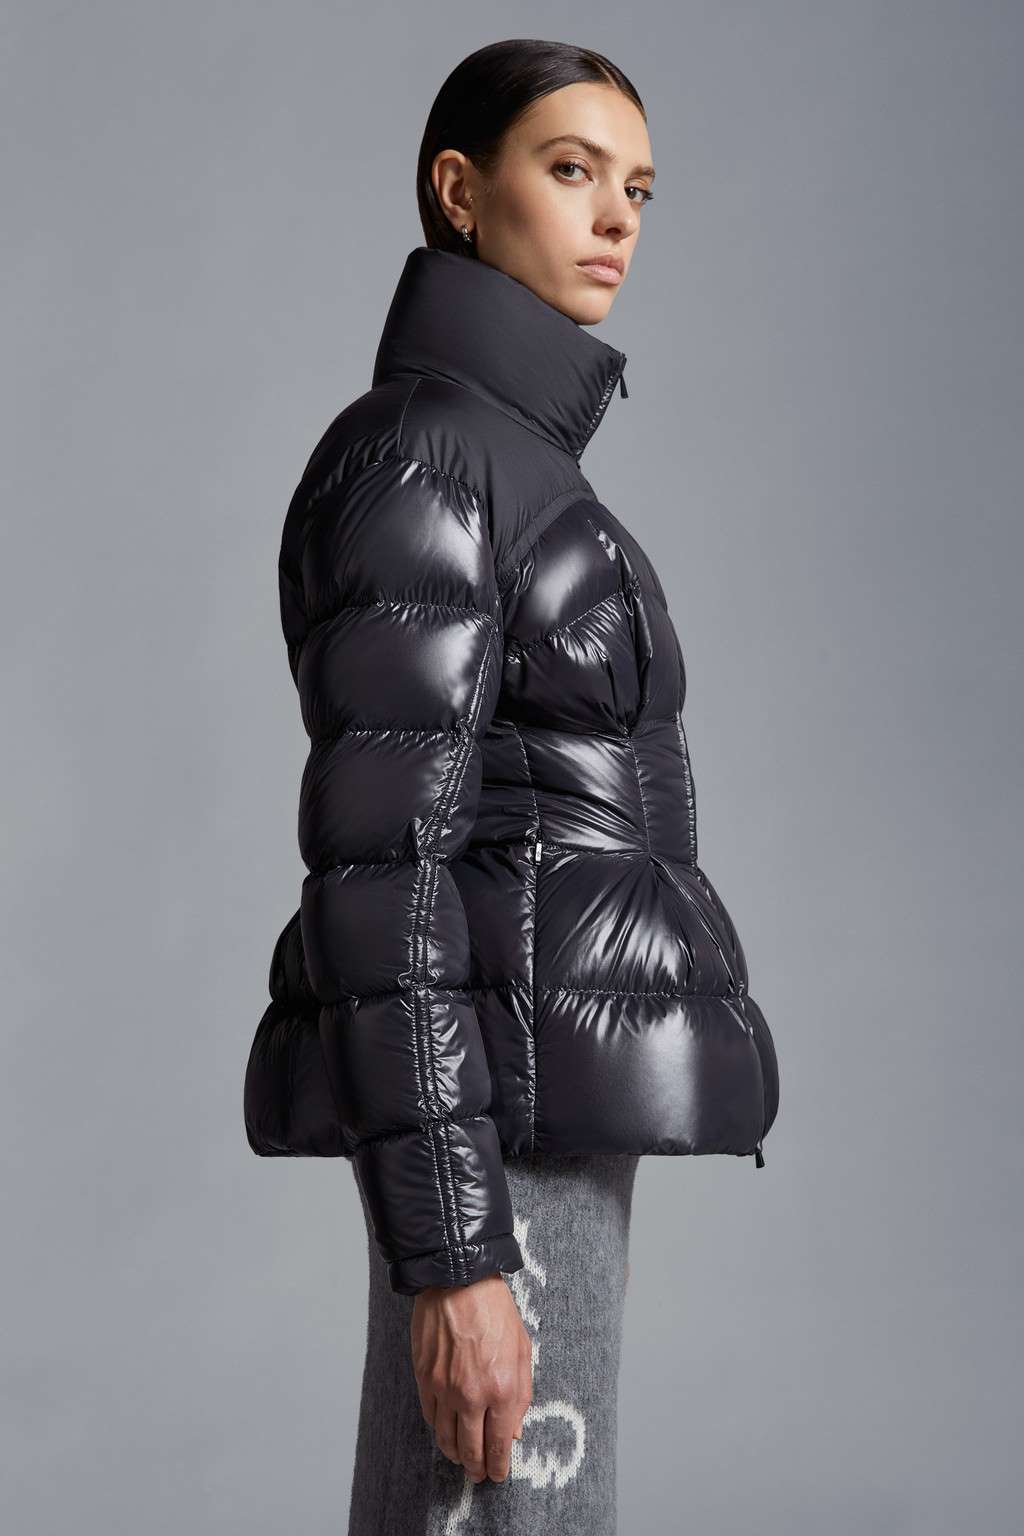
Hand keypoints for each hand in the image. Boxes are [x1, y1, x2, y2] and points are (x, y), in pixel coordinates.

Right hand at [411, 1272, 532, 1483]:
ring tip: (462, 1458)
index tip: (498, 1475)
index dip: (499, 1466)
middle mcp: (472, 1395)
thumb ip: (521, 1395)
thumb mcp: (522, 1351)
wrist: (458, 1281)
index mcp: (503, 1389)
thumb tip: (514, 1431)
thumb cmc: (496, 1311)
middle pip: (472, 1449)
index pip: (500, 1444)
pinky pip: (430, 1417)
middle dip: (477, 1468)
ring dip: (455, 1455)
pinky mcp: (424, 1378)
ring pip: (447, 1439)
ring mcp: (445, 1389)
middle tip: (480, 1474)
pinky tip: (445, 1431)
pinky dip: (438, 1429)